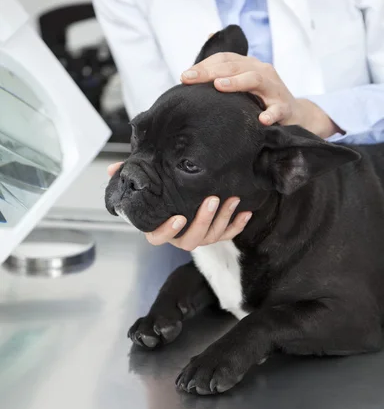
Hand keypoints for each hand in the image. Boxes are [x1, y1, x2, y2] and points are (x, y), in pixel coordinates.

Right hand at [107, 163, 251, 250]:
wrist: (187, 193)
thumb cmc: (165, 189)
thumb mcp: (148, 181)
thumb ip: (130, 175)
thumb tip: (113, 169)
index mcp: (161, 227)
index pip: (157, 238)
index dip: (167, 232)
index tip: (178, 218)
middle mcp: (180, 236)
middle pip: (190, 240)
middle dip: (203, 221)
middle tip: (212, 200)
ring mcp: (200, 236)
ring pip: (212, 236)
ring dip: (223, 219)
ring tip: (232, 199)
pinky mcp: (217, 234)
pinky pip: (229, 235)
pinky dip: (238, 225)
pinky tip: (245, 212)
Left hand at [181, 53, 341, 138]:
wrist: (296, 114)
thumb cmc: (264, 98)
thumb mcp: (244, 82)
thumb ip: (225, 71)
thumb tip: (205, 42)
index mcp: (249, 65)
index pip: (224, 59)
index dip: (204, 65)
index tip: (184, 76)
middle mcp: (262, 72)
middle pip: (234, 66)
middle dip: (210, 71)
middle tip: (189, 78)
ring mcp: (274, 89)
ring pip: (255, 79)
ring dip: (236, 82)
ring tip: (219, 86)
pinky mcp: (284, 107)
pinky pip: (277, 110)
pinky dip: (270, 114)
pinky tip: (261, 119)